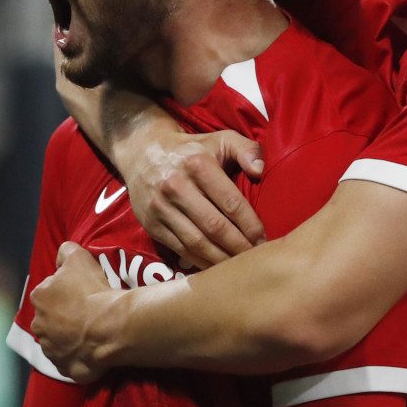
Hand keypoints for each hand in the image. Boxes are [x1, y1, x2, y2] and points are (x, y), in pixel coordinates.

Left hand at [31, 242, 117, 382]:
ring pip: (58, 339)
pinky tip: (92, 347)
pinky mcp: (63, 368)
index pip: (49, 291)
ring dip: (69, 336)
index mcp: (39, 297)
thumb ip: (66, 251)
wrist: (107, 327)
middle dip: (64, 315)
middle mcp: (38, 325)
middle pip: (51, 317)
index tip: (82, 292)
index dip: (66, 291)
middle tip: (87, 311)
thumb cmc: (92, 290)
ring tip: (91, 330)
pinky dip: (78, 354)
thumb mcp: (78, 257)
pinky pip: (70, 359)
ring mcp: (50, 349)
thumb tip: (62, 253)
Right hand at [128, 129, 265, 268]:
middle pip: (215, 227)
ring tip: (239, 266)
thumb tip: (260, 170)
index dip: (251, 225)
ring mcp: (161, 207)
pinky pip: (179, 249)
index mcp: (198, 164)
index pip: (231, 203)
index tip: (264, 239)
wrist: (143, 152)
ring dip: (221, 259)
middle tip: (256, 258)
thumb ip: (246, 149)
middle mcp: (177, 185)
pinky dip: (200, 262)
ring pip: (197, 242)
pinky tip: (216, 267)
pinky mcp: (151, 224)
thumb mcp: (221, 139)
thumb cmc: (192, 150)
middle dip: (239, 247)